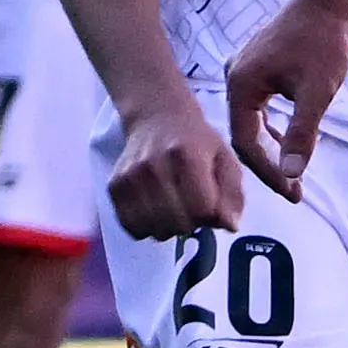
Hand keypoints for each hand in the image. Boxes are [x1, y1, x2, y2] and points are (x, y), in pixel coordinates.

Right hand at [107, 91, 240, 239]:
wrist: (157, 117)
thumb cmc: (197, 142)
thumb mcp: (226, 159)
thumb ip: (233, 194)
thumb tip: (230, 226)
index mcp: (187, 156)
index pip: (202, 208)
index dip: (212, 215)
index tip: (211, 204)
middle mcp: (155, 166)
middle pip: (179, 223)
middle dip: (193, 223)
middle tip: (193, 208)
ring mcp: (131, 177)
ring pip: (155, 230)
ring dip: (170, 229)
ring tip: (175, 209)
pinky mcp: (115, 186)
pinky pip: (132, 227)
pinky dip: (147, 227)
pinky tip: (156, 212)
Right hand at [225, 0, 347, 202]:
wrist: (325, 2)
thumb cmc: (323, 43)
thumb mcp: (316, 93)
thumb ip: (302, 133)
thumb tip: (291, 174)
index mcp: (241, 86)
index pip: (247, 143)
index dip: (268, 172)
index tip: (292, 192)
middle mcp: (234, 80)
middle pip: (245, 136)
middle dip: (269, 165)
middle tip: (293, 192)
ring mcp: (242, 73)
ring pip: (250, 123)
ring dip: (271, 149)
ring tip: (292, 175)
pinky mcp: (254, 70)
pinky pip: (256, 109)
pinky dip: (271, 129)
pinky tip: (288, 142)